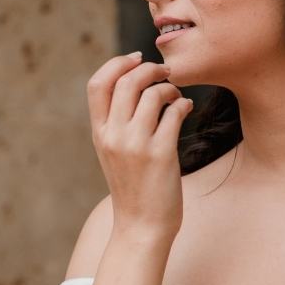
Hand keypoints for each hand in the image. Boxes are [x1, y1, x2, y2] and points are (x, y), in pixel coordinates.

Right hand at [86, 52, 192, 239]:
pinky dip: (184, 104)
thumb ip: (116, 122)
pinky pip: (174, 113)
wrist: (141, 226)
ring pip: (153, 94)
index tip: (137, 58)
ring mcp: (136, 145)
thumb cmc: (133, 187)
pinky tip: (187, 109)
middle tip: (165, 72)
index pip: (98, 83)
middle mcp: (113, 136)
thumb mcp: (113, 152)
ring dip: (170, 88)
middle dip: (150, 69)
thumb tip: (134, 86)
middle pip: (127, 81)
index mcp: (99, 133)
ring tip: (177, 97)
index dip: (117, 63)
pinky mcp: (161, 154)